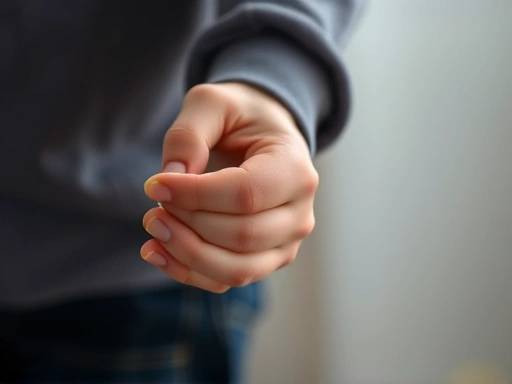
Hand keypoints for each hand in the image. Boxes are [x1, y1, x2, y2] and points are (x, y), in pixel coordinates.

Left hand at [141, 83, 317, 292]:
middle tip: (154, 201)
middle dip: (188, 223)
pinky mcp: (266, 259)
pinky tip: (158, 252)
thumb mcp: (213, 103)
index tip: (154, 184)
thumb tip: (171, 178)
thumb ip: (189, 134)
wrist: (263, 138)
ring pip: (236, 269)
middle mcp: (299, 213)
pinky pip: (227, 279)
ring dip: (186, 253)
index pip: (245, 196)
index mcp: (295, 169)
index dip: (194, 196)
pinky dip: (189, 273)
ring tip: (154, 226)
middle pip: (241, 236)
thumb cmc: (241, 118)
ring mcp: (286, 242)